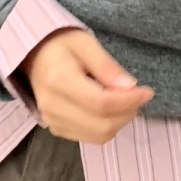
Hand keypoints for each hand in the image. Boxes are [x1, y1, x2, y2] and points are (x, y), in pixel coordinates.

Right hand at [21, 29, 153, 143]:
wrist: (33, 55)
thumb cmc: (61, 44)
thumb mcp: (86, 43)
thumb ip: (107, 66)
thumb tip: (130, 87)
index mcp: (59, 80)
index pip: (101, 103)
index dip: (129, 101)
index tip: (147, 91)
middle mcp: (52, 106)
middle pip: (101, 125)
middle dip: (127, 112)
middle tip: (138, 95)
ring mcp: (52, 120)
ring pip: (98, 135)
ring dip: (120, 121)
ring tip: (125, 100)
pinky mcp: (55, 128)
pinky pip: (89, 137)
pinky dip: (107, 126)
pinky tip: (110, 108)